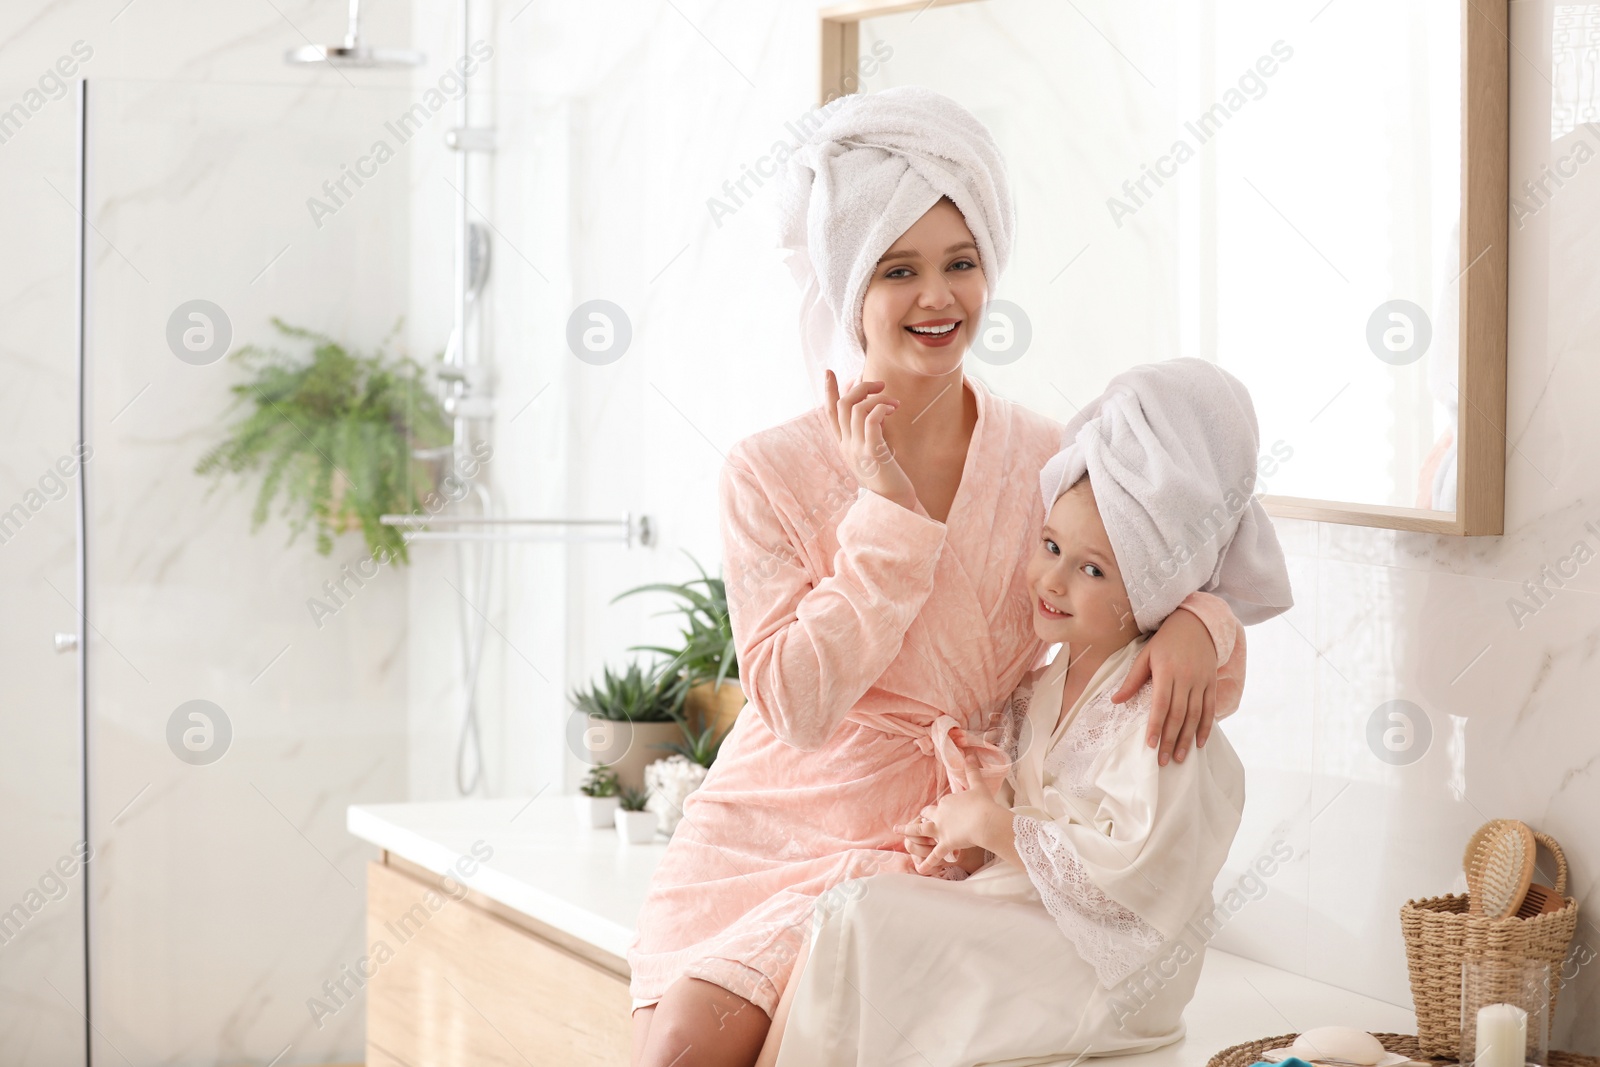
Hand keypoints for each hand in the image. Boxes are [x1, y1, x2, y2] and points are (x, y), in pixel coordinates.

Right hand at [825, 369, 916, 510]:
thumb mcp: (872, 451)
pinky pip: (870, 420)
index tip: (830, 372)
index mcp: (843, 445)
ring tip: (894, 403)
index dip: (828, 391)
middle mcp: (846, 446)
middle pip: (841, 405)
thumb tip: (873, 407)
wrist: (893, 503)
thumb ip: (868, 431)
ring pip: (855, 409)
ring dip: (876, 398)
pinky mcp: (873, 453)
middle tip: (880, 384)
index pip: (830, 413)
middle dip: (860, 387)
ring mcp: (857, 449)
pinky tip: (892, 410)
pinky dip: (881, 408)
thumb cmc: (886, 477)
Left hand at [904, 756, 1007, 869]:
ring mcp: (940, 830)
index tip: (950, 812)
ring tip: (899, 831)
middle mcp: (940, 814)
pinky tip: (919, 868)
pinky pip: (934, 855)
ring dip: (909, 831)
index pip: (941, 804)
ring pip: (920, 830)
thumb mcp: (978, 785)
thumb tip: (970, 754)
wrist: (986, 820)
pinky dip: (927, 862)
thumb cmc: (983, 803)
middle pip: (927, 814)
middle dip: (923, 816)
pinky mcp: (945, 843)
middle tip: (920, 818)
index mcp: (946, 801)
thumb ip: (972, 770)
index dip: (944, 809)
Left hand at [1111, 607, 1216, 765]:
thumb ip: (1132, 680)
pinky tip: (1199, 743)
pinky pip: (1210, 709)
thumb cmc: (1165, 641)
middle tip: (1164, 761)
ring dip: (1187, 739)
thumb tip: (1115, 701)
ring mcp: (1201, 681)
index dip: (1156, 726)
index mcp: (1166, 671)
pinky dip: (1206, 727)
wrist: (1196, 623)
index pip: (1161, 704)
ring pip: (1195, 715)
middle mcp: (1186, 678)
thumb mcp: (1145, 655)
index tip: (1151, 745)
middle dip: (1171, 740)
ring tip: (1180, 758)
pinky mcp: (1212, 683)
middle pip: (1179, 715)